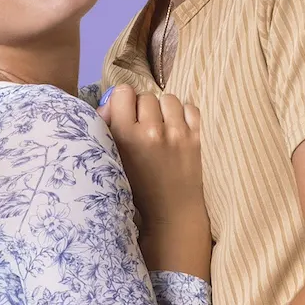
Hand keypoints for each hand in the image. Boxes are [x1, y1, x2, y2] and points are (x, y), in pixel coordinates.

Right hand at [100, 85, 205, 227]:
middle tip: (143, 127)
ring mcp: (177, 133)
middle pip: (145, 96)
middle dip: (142, 108)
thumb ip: (108, 127)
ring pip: (168, 98)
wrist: (172, 211)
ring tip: (162, 127)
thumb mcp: (113, 158)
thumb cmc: (137, 187)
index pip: (123, 92)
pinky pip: (190, 107)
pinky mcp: (196, 137)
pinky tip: (177, 129)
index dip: (122, 101)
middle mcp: (152, 131)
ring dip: (163, 109)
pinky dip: (183, 115)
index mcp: (125, 136)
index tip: (125, 115)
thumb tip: (111, 100)